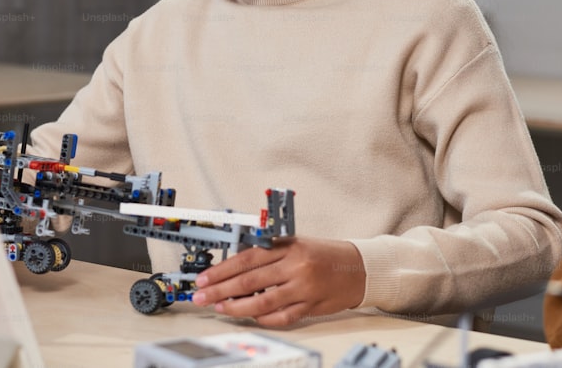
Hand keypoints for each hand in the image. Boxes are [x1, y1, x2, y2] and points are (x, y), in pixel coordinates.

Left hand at [190, 237, 365, 326]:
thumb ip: (268, 252)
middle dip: (220, 290)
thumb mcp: (295, 243)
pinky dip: (263, 318)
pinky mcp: (311, 306)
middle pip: (249, 280)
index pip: (247, 259)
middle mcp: (295, 267)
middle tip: (202, 296)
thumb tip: (234, 267)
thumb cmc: (324, 254)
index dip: (222, 270)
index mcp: (288, 247)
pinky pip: (282, 317)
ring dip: (236, 306)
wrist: (359, 267)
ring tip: (220, 307)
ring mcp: (304, 289)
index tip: (204, 278)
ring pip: (263, 302)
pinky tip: (249, 316)